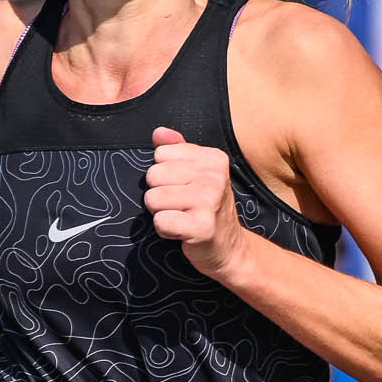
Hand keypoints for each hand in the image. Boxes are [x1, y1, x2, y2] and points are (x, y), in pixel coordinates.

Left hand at [145, 126, 244, 278]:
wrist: (229, 249)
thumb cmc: (208, 209)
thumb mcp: (197, 174)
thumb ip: (177, 150)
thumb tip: (158, 133)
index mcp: (213, 158)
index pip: (160, 154)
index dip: (165, 175)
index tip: (183, 188)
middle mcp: (214, 176)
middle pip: (153, 176)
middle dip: (159, 194)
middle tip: (180, 206)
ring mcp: (210, 201)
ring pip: (153, 199)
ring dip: (161, 213)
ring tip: (181, 218)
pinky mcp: (202, 226)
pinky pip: (160, 221)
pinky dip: (164, 230)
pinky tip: (181, 232)